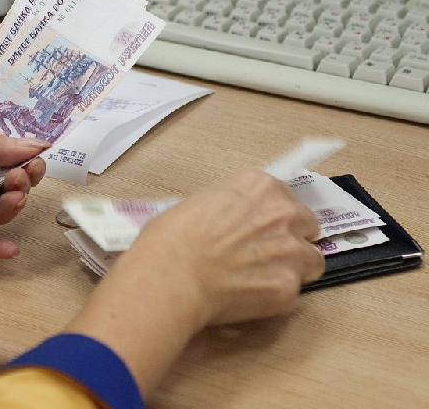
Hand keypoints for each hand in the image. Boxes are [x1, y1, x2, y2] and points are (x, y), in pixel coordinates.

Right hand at [137, 169, 324, 324]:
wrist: (171, 275)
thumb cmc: (173, 240)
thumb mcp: (201, 202)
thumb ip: (233, 207)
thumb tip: (237, 222)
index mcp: (260, 187)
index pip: (287, 197)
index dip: (275, 214)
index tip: (267, 225)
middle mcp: (282, 214)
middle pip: (308, 225)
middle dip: (290, 238)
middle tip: (265, 251)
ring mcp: (290, 251)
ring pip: (311, 260)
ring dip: (292, 267)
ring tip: (260, 276)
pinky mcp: (288, 288)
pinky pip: (293, 292)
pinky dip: (274, 295)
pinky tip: (248, 294)